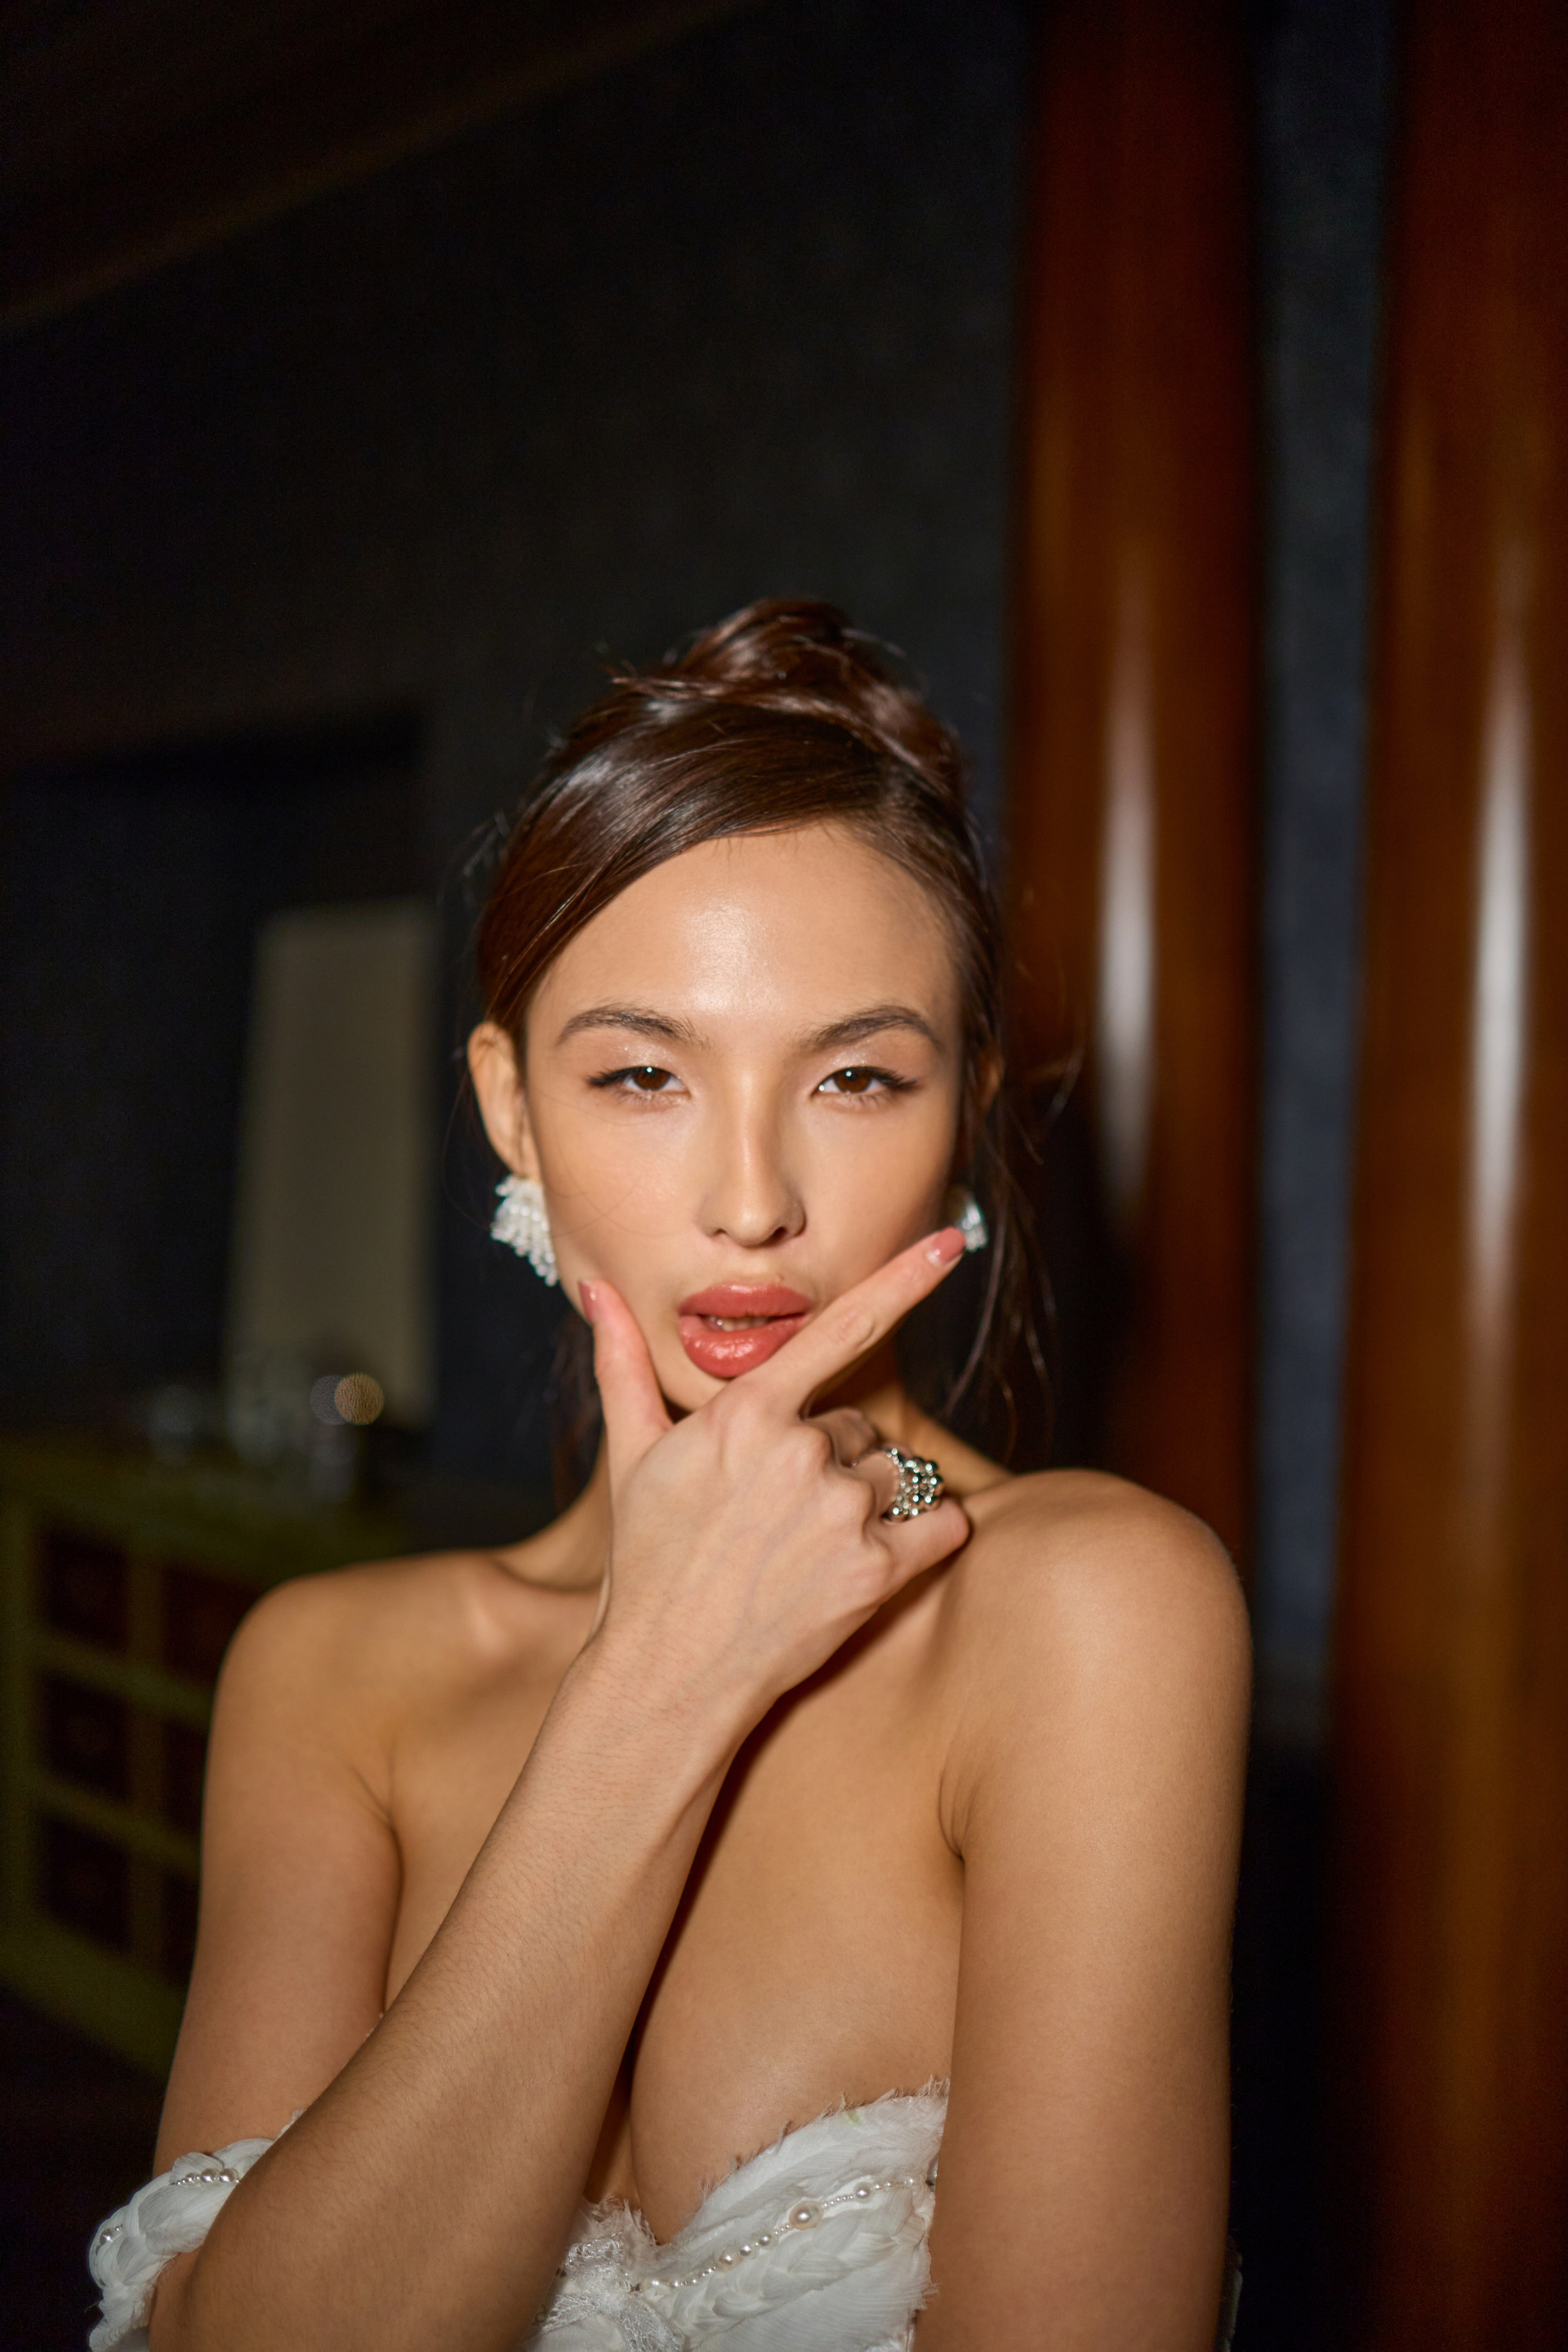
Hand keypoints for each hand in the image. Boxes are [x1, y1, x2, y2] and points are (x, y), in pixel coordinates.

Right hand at [580, 1230, 972, 1736]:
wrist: (667, 1674)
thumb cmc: (647, 1564)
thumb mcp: (632, 1458)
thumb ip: (624, 1364)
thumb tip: (595, 1289)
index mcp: (745, 1415)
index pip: (839, 1329)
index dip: (902, 1280)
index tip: (951, 1243)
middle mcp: (798, 1454)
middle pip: (859, 1429)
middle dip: (833, 1464)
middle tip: (778, 1518)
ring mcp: (839, 1514)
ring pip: (899, 1476)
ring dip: (873, 1503)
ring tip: (809, 1549)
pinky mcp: (874, 1572)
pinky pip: (941, 1527)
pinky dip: (926, 1539)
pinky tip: (872, 1564)